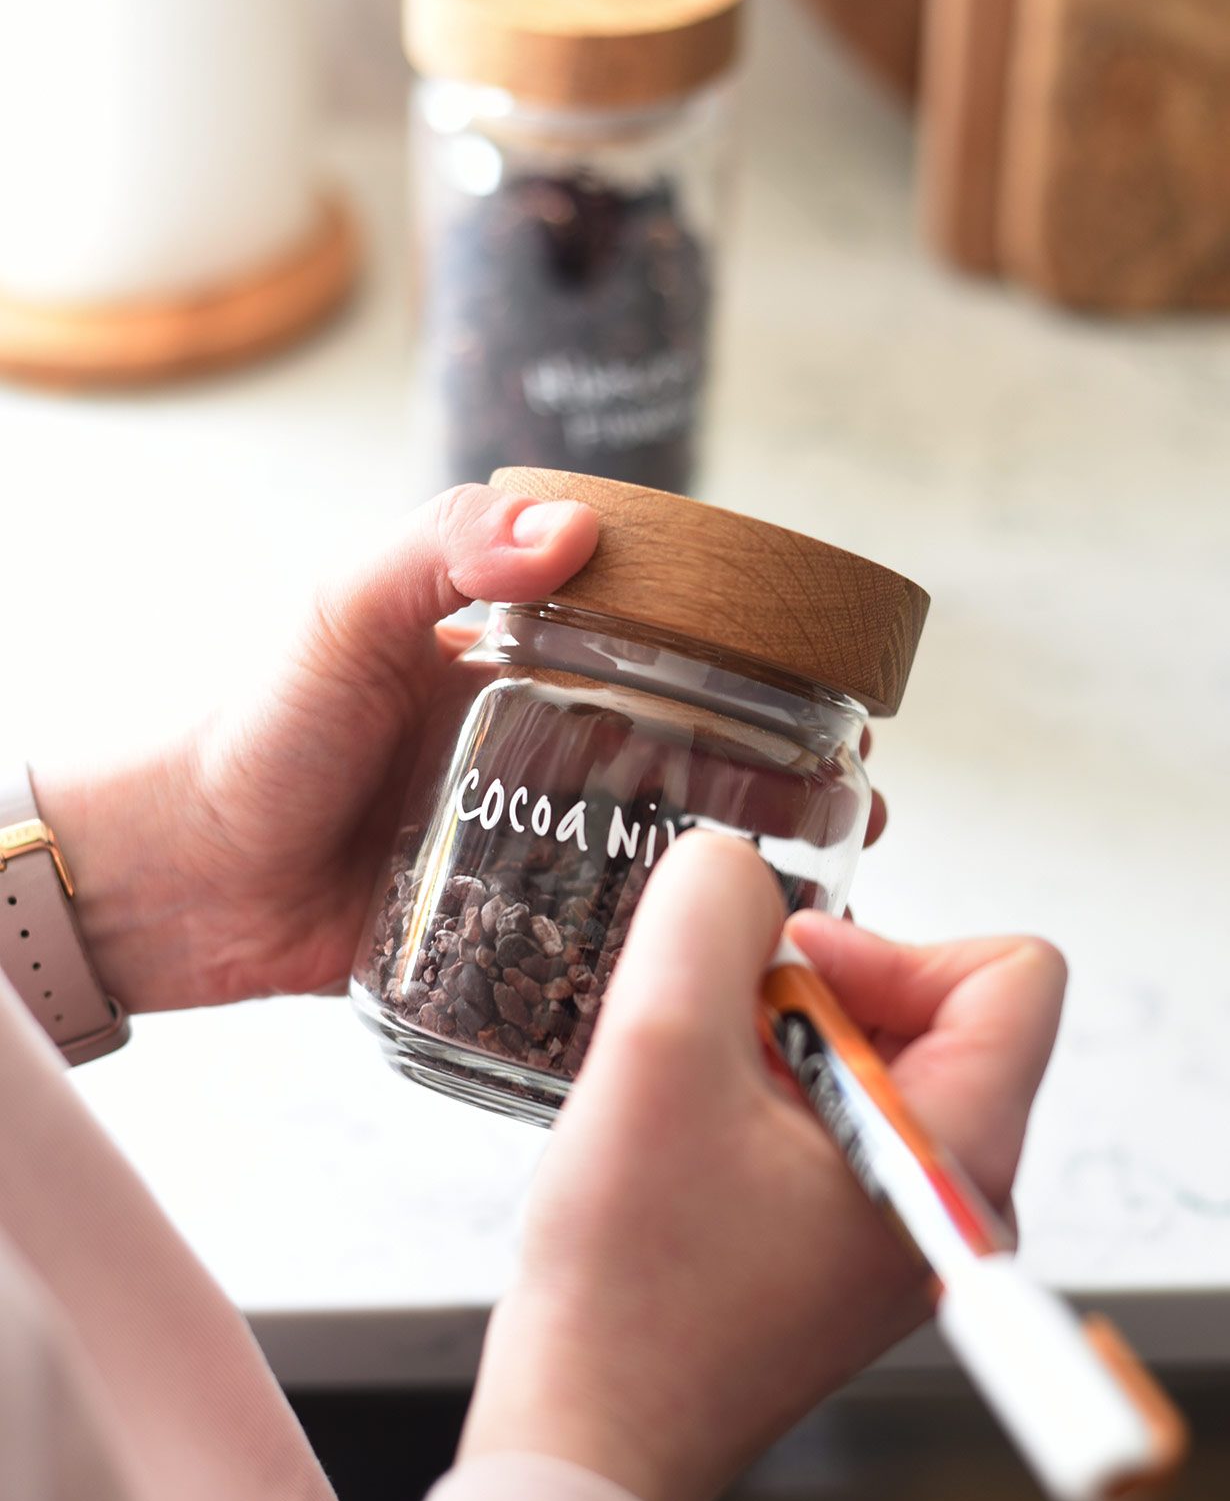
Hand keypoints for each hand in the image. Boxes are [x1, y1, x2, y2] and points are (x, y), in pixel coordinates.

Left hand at [34, 487, 885, 1014]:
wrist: (177, 876)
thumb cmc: (253, 729)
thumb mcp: (342, 615)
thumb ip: (440, 552)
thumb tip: (569, 529)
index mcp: (520, 662)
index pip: (663, 646)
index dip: (754, 667)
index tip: (825, 693)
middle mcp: (538, 748)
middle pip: (686, 756)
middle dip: (776, 780)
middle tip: (855, 810)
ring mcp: (526, 843)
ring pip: (657, 852)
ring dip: (735, 869)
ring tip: (814, 896)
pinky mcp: (501, 931)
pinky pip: (597, 941)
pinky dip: (656, 952)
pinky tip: (712, 971)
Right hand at [460, 832, 1065, 1500]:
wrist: (588, 1432)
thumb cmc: (632, 1284)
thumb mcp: (658, 1048)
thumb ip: (709, 911)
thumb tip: (738, 871)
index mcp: (956, 1153)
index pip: (1015, 974)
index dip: (896, 945)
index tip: (790, 977)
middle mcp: (953, 1194)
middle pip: (933, 1009)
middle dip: (812, 992)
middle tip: (714, 1032)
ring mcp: (898, 1224)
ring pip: (866, 1058)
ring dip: (769, 1041)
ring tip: (683, 1087)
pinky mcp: (844, 1242)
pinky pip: (828, 1114)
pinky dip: (756, 1092)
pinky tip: (680, 1128)